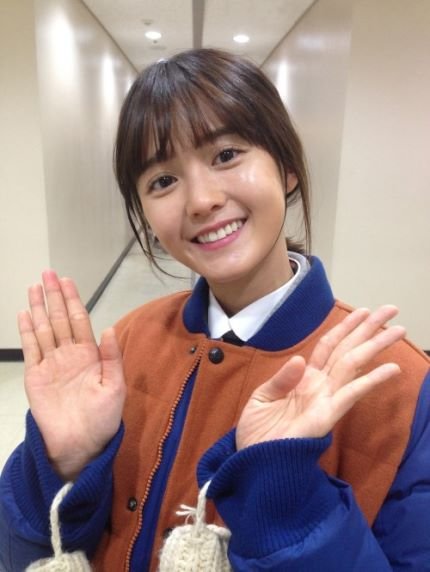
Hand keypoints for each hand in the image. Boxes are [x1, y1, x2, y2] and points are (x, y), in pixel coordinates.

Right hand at [18, 270, 125, 479]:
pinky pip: (31, 349)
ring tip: (34, 287)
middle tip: (47, 274)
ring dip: (39, 308)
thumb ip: (112, 357)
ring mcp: (51, 364)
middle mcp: (69, 354)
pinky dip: (27, 332)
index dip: (73, 300)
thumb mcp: (115, 386)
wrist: (81, 444)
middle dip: (54, 296)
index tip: (67, 281)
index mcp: (89, 355)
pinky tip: (25, 315)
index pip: (80, 320)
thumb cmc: (103, 418)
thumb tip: (109, 328)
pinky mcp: (36, 376)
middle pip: (60, 319)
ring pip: (44, 329)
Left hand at [236, 306, 404, 449]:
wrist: (252, 461)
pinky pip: (351, 394)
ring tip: (398, 329)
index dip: (345, 328)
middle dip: (369, 329)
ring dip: (376, 346)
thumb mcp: (262, 398)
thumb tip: (301, 360)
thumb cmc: (256, 431)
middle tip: (391, 310)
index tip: (363, 312)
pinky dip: (371, 380)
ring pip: (354, 365)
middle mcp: (320, 385)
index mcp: (304, 378)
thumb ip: (282, 379)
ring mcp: (326, 399)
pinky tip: (390, 368)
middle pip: (348, 350)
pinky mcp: (327, 416)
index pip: (328, 346)